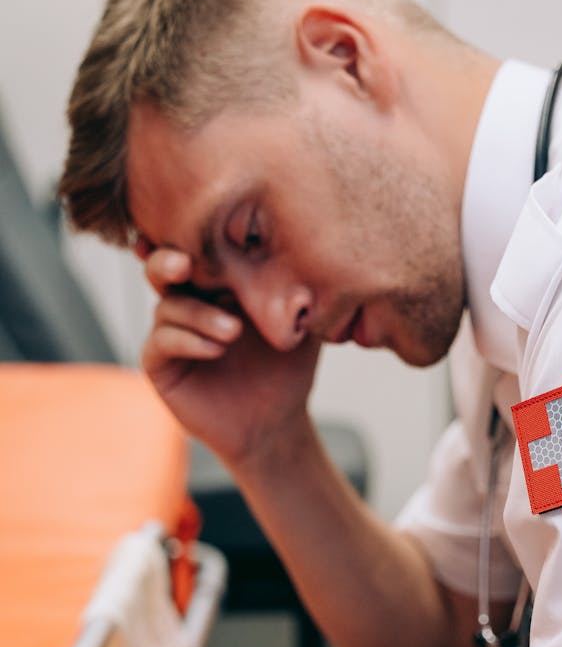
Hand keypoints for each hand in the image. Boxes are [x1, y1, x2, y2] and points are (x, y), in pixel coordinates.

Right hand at [139, 247, 319, 467]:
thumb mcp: (300, 323)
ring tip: (233, 332)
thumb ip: (299, 287)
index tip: (199, 222)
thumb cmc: (288, 369)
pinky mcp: (160, 365)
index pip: (197, 251)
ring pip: (167, 307)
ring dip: (199, 315)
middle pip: (163, 268)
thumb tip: (316, 248)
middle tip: (184, 264)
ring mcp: (171, 332)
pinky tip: (216, 349)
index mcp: (216, 285)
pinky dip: (186, 340)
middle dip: (168, 260)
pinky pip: (161, 342)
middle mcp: (188, 302)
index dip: (192, 235)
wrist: (275, 423)